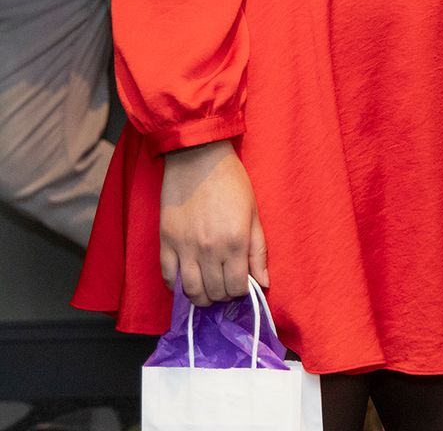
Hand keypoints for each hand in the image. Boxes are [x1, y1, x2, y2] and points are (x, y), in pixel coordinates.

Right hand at [160, 140, 267, 305]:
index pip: (237, 286)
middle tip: (225, 286)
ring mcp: (184, 248)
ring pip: (190, 291)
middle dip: (223, 295)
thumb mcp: (254, 214)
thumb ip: (258, 251)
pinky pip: (167, 276)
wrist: (198, 159)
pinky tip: (186, 281)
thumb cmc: (232, 183)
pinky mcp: (165, 242)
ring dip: (200, 297)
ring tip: (208, 290)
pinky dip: (176, 285)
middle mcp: (210, 250)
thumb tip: (263, 283)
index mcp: (236, 242)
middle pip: (214, 292)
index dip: (241, 291)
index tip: (242, 285)